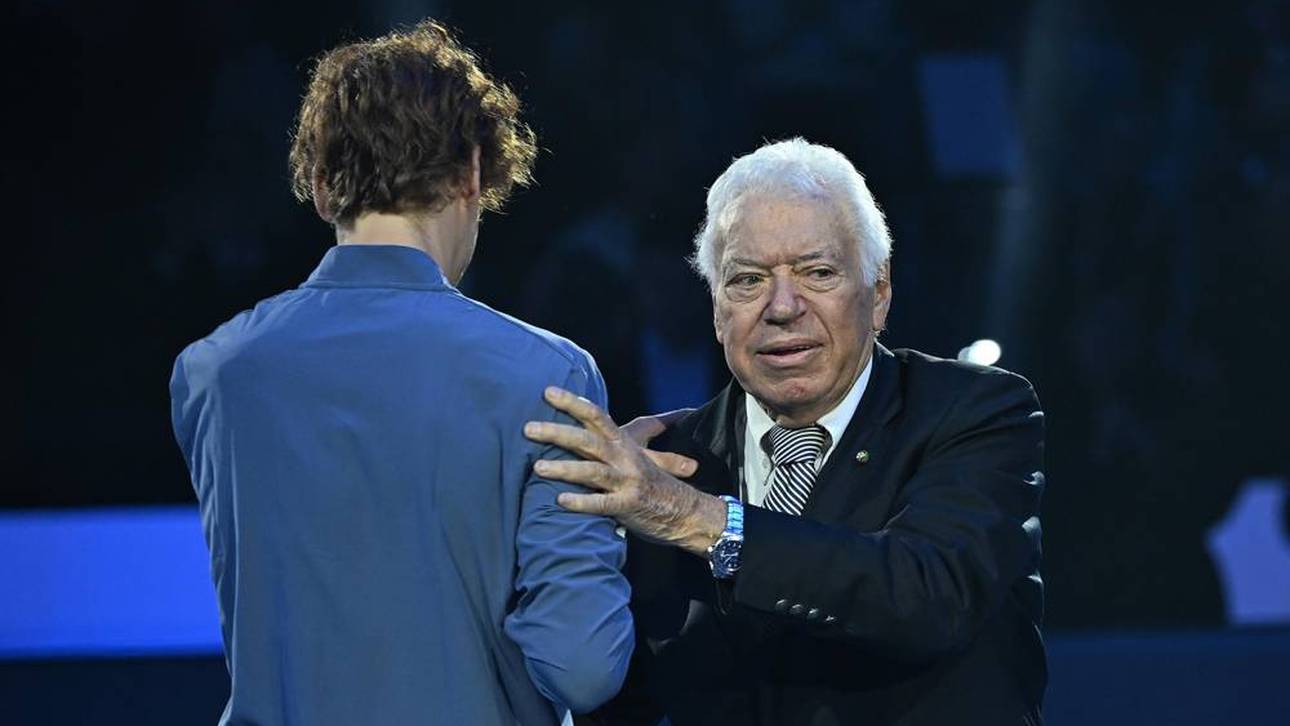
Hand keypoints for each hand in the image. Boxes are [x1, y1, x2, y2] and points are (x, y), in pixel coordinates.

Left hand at [524, 387, 725, 555]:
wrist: (686, 512)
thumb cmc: (658, 482)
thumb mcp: (648, 452)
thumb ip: (644, 431)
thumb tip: (662, 407)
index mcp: (624, 442)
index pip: (596, 415)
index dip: (573, 402)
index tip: (547, 391)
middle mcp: (624, 457)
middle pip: (587, 440)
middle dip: (557, 432)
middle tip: (527, 428)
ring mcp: (626, 481)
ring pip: (591, 471)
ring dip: (564, 469)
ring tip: (537, 468)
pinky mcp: (627, 505)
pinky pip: (601, 503)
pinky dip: (581, 502)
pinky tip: (560, 501)